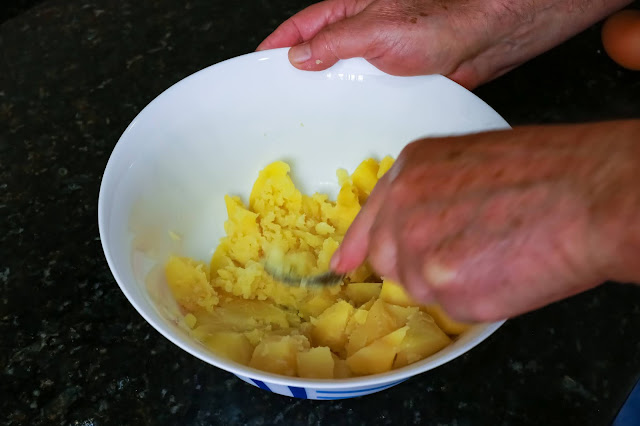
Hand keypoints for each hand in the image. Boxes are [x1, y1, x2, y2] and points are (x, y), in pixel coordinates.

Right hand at [258, 0, 631, 88]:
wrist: (484, 42)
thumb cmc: (439, 23)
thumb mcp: (376, 29)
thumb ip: (334, 41)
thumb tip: (299, 56)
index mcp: (346, 12)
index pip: (299, 30)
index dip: (275, 47)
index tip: (255, 68)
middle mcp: (357, 34)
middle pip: (314, 56)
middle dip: (295, 77)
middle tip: (276, 103)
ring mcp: (373, 59)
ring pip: (338, 80)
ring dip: (323, 97)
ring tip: (304, 119)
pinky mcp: (391, 81)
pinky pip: (362, 97)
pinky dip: (350, 109)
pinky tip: (342, 123)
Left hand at [330, 120, 639, 321]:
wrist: (589, 194)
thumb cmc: (548, 168)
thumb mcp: (470, 158)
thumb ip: (429, 191)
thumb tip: (410, 223)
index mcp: (410, 171)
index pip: (369, 219)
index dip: (357, 245)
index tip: (341, 265)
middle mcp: (403, 211)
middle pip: (388, 259)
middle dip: (417, 263)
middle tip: (465, 252)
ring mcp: (420, 253)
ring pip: (421, 286)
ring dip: (451, 280)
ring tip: (496, 253)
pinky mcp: (446, 290)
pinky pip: (453, 307)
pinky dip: (478, 298)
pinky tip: (506, 270)